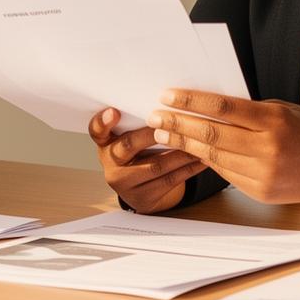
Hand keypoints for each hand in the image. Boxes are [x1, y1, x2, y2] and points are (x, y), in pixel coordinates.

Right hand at [87, 107, 206, 212]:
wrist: (140, 190)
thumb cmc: (138, 153)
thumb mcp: (129, 138)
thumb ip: (137, 123)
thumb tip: (166, 101)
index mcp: (105, 143)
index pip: (97, 130)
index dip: (103, 121)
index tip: (114, 111)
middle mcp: (110, 163)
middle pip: (128, 145)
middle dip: (152, 133)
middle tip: (172, 121)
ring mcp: (125, 183)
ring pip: (155, 166)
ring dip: (181, 152)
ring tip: (200, 140)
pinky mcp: (143, 198)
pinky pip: (170, 181)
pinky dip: (189, 169)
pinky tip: (203, 159)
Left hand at [149, 90, 299, 205]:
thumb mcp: (284, 110)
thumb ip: (249, 110)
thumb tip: (207, 106)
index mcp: (273, 120)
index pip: (222, 107)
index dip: (191, 101)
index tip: (167, 96)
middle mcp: (267, 148)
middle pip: (211, 133)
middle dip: (178, 124)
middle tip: (155, 117)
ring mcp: (263, 173)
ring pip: (213, 156)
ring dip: (184, 145)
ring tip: (163, 134)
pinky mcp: (261, 192)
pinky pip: (226, 173)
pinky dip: (206, 161)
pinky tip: (189, 151)